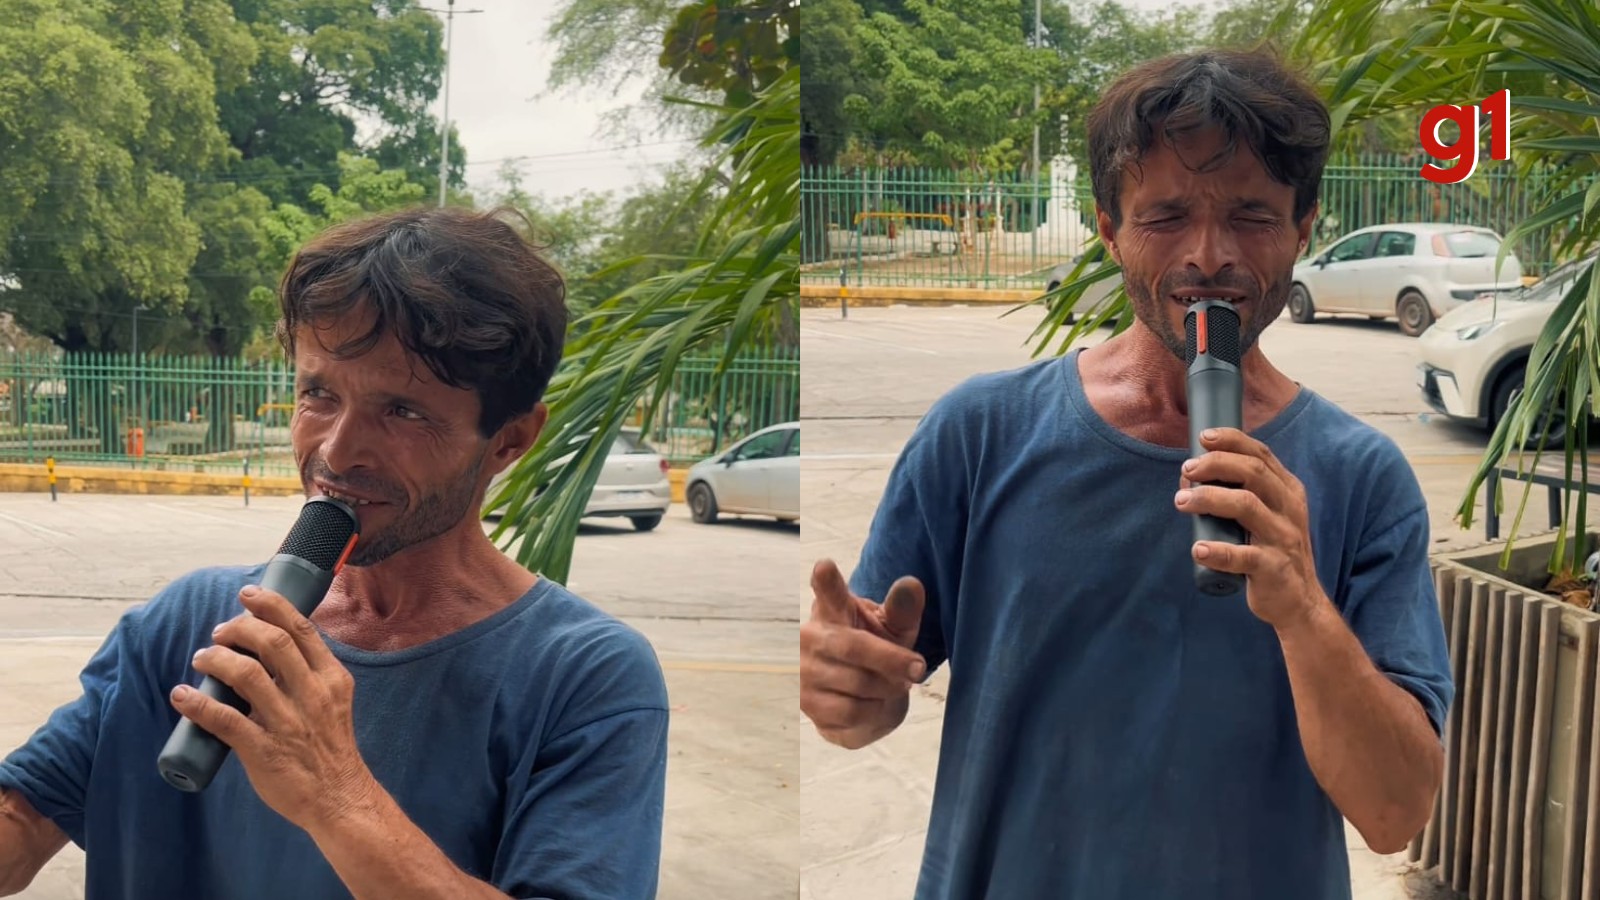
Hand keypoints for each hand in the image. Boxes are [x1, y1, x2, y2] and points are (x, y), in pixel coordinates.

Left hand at [171, 585, 376, 831]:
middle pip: (272, 642)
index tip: (248, 595)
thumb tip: (268, 650)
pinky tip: (182, 696)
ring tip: (201, 658)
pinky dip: (198, 704)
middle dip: (239, 628)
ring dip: (215, 660)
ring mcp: (288, 722)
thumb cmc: (330, 747)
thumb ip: (308, 675)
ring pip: (246, 674)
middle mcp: (312, 694)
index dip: (272, 606)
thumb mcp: (333, 701)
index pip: (301, 629)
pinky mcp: (264, 750)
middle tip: (220, 632)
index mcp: (331, 678)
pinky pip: (225, 720)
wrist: (339, 797)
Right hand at [800, 560, 926, 749]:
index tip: (825, 566)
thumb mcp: (894, 628)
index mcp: (832, 609)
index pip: (827, 591)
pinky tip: (876, 703)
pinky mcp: (805, 704)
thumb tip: (912, 586)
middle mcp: (809, 637)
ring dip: (887, 688)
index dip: (826, 579)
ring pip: (858, 684)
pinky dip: (874, 711)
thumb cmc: (877, 650)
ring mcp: (803, 672)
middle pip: (854, 647)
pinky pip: (851, 712)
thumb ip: (902, 609)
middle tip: (918, 668)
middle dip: (891, 660)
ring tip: (894, 684)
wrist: (864, 695)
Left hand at [1174, 428, 1324, 628]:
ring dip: (1209, 498)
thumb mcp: (1268, 515)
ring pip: (1246, 505)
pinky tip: (1198, 549)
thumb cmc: (1273, 551)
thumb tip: (1189, 477)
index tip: (1203, 437)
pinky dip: (1218, 552)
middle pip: (1253, 472)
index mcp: (1288, 491)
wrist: (1299, 600)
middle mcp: (1289, 509)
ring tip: (1181, 502)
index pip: (1261, 455)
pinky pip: (1244, 556)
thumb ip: (1240, 492)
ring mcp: (1283, 538)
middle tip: (1186, 470)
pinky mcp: (1273, 568)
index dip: (1232, 441)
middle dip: (1216, 464)